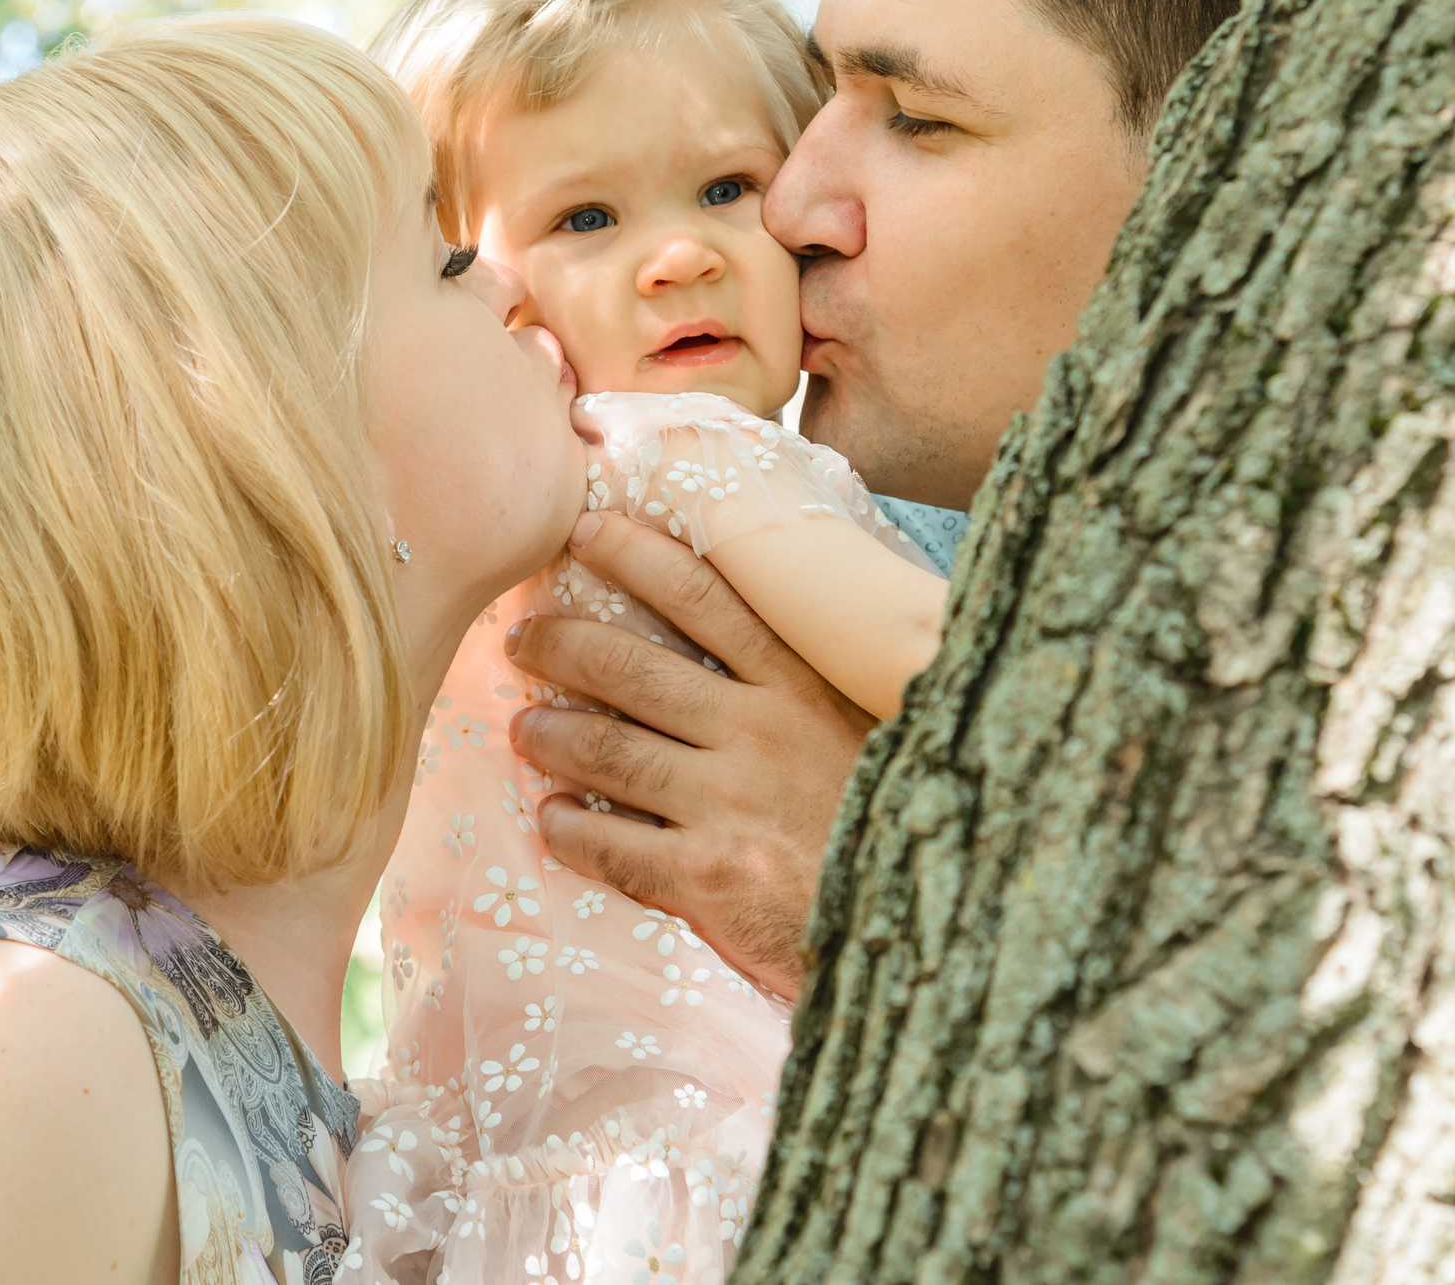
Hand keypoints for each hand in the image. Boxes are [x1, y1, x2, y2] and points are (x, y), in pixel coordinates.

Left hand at [506, 511, 871, 997]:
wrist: (933, 925)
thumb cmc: (897, 822)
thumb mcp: (876, 728)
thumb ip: (815, 686)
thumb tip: (752, 638)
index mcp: (802, 685)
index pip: (705, 596)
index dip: (636, 555)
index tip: (585, 530)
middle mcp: (761, 732)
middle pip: (633, 666)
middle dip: (562, 644)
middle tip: (521, 638)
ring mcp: (732, 804)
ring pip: (610, 750)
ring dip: (551, 735)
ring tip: (522, 729)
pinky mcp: (713, 878)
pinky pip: (616, 846)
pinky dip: (572, 829)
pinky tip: (553, 821)